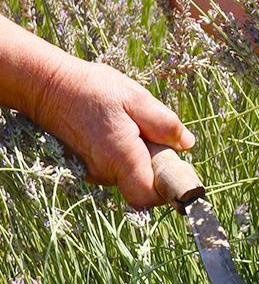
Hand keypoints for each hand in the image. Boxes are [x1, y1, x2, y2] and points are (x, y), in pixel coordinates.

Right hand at [31, 58, 194, 208]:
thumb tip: (186, 144)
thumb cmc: (93, 90)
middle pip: (143, 184)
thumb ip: (164, 124)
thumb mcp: (136, 98)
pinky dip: (125, 152)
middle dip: (157, 164)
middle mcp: (104, 172)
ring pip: (130, 174)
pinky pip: (116, 166)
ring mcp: (92, 171)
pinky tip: (119, 128)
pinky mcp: (87, 164)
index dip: (166, 188)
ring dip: (141, 156)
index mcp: (120, 158)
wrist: (47, 86)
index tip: (175, 166)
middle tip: (153, 134)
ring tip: (132, 125)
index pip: (147, 197)